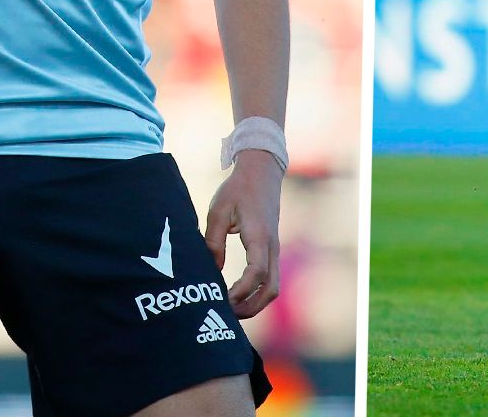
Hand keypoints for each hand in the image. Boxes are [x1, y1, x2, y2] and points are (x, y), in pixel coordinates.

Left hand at [203, 151, 283, 317]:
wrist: (261, 173)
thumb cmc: (237, 189)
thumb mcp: (218, 211)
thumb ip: (213, 241)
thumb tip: (212, 270)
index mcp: (259, 236)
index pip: (257, 272)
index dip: (242, 291)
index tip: (224, 300)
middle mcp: (271, 246)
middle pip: (271, 288)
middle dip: (251, 306)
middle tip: (227, 313)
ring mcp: (274, 249)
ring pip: (273, 286)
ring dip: (255, 303)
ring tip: (231, 309)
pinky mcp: (271, 249)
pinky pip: (269, 278)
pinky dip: (256, 292)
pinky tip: (237, 295)